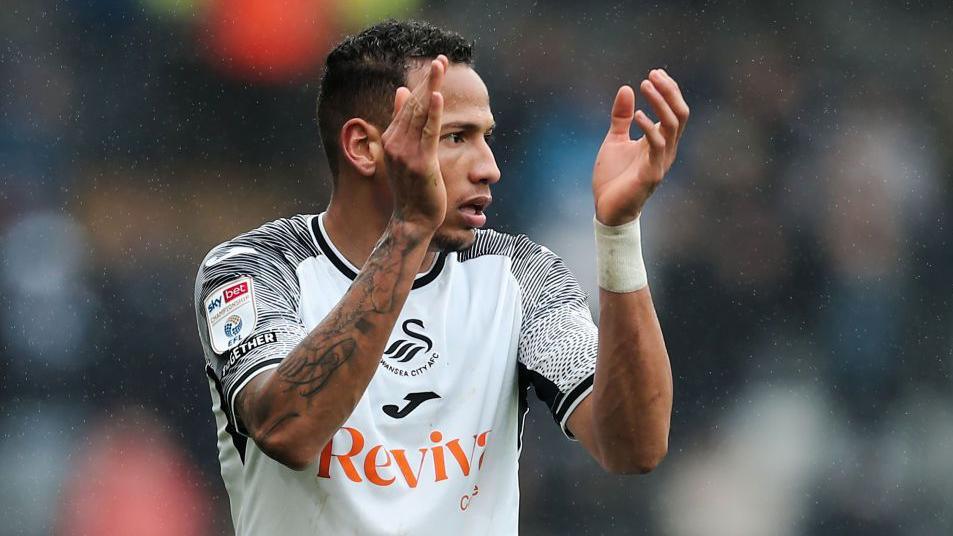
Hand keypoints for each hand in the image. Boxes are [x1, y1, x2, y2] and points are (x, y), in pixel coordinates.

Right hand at [381, 55, 449, 231]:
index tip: (436, 66)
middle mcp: (396, 142)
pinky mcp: (421, 162)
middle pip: (413, 104)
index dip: (422, 84)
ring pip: (420, 113)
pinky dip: (433, 113)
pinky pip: (428, 132)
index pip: (407, 105)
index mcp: (392, 138)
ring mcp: (407, 152)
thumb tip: (400, 92)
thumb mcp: (405, 153)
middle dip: (428, 80)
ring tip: (441, 66)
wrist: (412, 219)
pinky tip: (437, 96)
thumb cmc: (413, 189)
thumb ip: (403, 124)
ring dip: (431, 87)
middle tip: (442, 59)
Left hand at [592, 69, 688, 225]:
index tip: (654, 73)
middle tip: (653, 75)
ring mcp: (660, 162)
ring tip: (645, 86)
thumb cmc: (614, 178)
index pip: (674, 111)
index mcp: (660, 142)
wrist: (607, 210)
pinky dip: (648, 127)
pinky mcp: (651, 174)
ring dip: (659, 103)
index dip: (668, 90)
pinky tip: (637, 114)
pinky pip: (657, 146)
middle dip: (669, 92)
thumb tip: (626, 88)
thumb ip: (622, 117)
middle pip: (679, 115)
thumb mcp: (615, 140)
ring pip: (671, 126)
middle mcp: (666, 150)